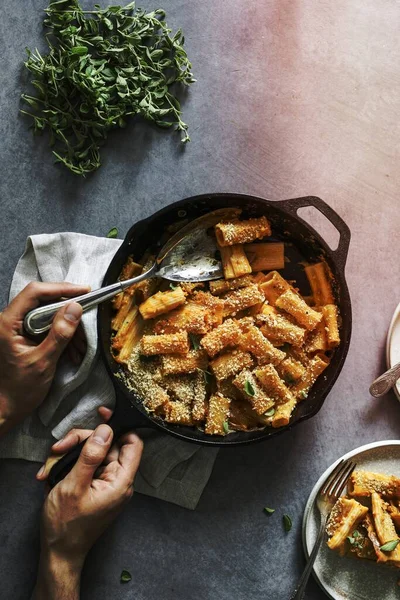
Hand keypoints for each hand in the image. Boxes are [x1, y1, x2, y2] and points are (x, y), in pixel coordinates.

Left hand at [0, 281, 89, 433]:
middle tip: (88, 321)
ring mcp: (17, 328)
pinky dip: (62, 337)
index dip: (61, 289)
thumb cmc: (19, 389)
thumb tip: (75, 308)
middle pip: (43, 301)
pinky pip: (47, 328)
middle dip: (68, 312)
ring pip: (48, 316)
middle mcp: (10, 320)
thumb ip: (59, 334)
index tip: (84, 292)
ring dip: (68, 328)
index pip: (35, 292)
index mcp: (7, 322)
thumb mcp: (43, 361)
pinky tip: (73, 352)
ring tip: (81, 347)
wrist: (5, 409)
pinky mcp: (24, 337)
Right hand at [34, 422, 142, 598]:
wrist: (58, 552)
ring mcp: (105, 483)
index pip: (133, 444)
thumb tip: (105, 430)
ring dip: (69, 456)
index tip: (102, 417)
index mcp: (120, 481)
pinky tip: (51, 475)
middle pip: (106, 445)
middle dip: (81, 442)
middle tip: (59, 448)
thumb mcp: (74, 486)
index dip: (120, 427)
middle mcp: (117, 480)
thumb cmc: (67, 526)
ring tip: (50, 469)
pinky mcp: (94, 486)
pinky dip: (68, 467)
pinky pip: (85, 467)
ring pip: (91, 454)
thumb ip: (90, 456)